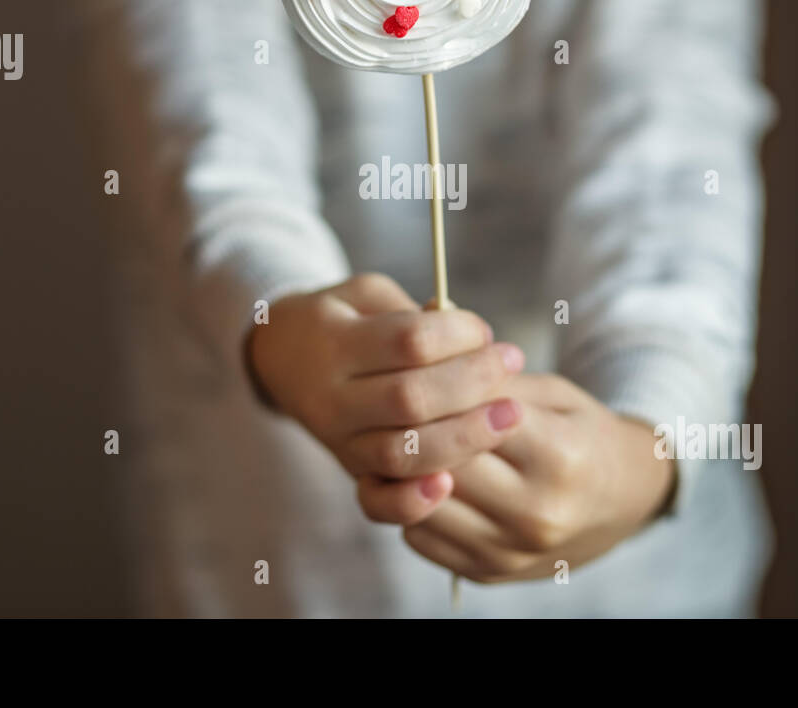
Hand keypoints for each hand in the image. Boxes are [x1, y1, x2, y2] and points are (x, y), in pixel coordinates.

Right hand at [247, 273, 525, 516]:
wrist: (283, 358)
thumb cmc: (344, 319)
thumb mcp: (367, 295)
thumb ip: (413, 313)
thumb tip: (475, 340)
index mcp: (335, 342)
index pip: (409, 341)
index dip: (458, 334)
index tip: (485, 331)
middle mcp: (333, 397)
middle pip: (410, 399)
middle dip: (473, 382)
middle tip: (513, 361)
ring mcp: (341, 442)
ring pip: (403, 453)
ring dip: (464, 437)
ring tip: (511, 415)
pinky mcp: (353, 472)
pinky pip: (380, 501)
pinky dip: (413, 501)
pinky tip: (448, 484)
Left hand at [397, 372, 675, 582]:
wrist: (622, 501)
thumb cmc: (583, 434)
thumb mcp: (554, 394)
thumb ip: (494, 383)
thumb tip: (429, 364)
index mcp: (560, 456)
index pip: (471, 418)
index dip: (437, 392)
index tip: (417, 372)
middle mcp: (537, 513)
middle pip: (442, 464)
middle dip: (413, 430)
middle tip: (394, 403)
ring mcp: (511, 551)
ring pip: (421, 505)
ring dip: (402, 470)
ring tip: (400, 439)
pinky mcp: (488, 573)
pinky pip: (420, 538)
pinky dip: (410, 505)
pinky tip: (417, 477)